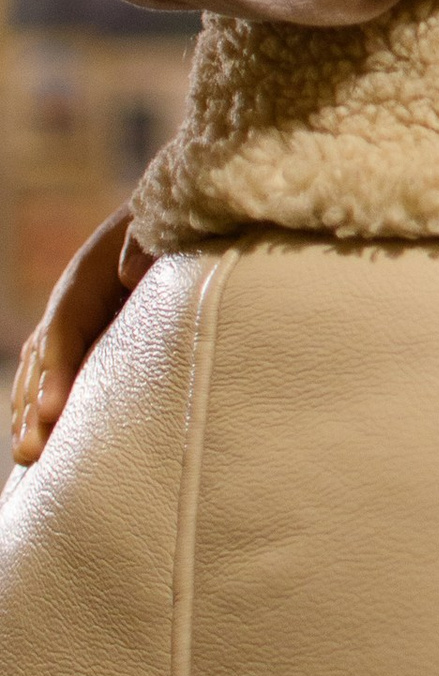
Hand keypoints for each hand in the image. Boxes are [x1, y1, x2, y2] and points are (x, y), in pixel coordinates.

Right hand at [10, 204, 148, 466]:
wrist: (172, 220)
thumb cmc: (173, 227)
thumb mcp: (162, 226)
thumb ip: (143, 243)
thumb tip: (129, 274)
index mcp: (89, 273)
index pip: (64, 327)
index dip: (56, 370)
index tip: (52, 411)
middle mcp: (72, 300)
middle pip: (45, 356)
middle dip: (34, 405)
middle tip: (31, 450)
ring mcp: (74, 319)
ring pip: (40, 370)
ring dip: (30, 412)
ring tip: (28, 455)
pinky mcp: (87, 337)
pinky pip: (54, 373)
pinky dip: (39, 404)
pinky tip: (37, 440)